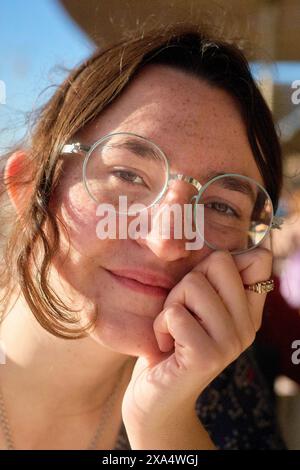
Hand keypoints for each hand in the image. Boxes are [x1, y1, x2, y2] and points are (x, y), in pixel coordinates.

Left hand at [122, 247, 271, 432]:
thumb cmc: (172, 343)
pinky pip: (175, 313)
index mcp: (249, 311)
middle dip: (187, 282)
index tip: (205, 285)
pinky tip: (165, 346)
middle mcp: (248, 326)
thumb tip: (232, 246)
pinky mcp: (207, 356)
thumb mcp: (195, 305)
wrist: (156, 398)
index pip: (259, 260)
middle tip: (182, 312)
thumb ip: (212, 280)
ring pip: (193, 285)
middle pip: (219, 262)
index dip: (225, 261)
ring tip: (172, 331)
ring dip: (171, 305)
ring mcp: (231, 342)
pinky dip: (161, 326)